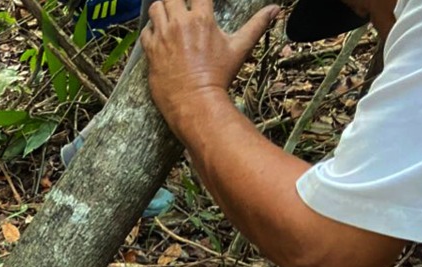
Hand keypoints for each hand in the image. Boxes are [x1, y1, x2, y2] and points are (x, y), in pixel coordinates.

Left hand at [140, 0, 279, 122]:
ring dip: (162, 9)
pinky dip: (151, 30)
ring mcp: (162, 36)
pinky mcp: (151, 50)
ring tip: (169, 17)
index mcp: (201, 19)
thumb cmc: (219, 76)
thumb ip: (256, 25)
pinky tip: (158, 35)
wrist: (196, 102)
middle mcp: (179, 23)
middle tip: (184, 8)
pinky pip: (145, 31)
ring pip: (155, 8)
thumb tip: (275, 9)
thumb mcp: (240, 48)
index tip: (201, 2)